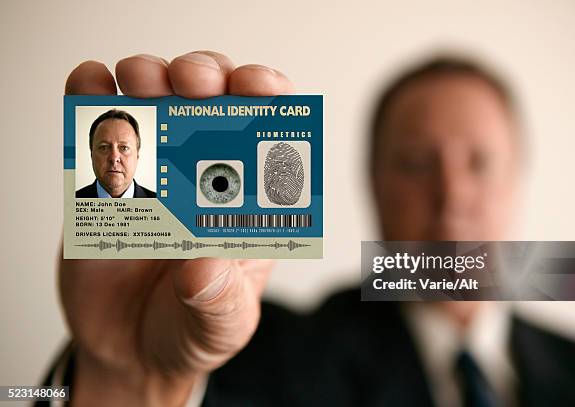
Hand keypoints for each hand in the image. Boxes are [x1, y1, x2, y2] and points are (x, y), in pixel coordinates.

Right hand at [61, 51, 293, 406]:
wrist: (129, 353)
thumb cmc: (190, 332)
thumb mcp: (219, 326)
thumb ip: (218, 299)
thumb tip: (203, 264)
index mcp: (247, 203)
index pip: (268, 133)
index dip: (268, 98)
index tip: (256, 87)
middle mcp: (204, 176)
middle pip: (213, 100)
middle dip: (206, 76)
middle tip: (193, 82)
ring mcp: (153, 173)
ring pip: (156, 100)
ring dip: (151, 77)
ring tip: (141, 83)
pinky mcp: (103, 182)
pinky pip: (96, 126)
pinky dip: (92, 96)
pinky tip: (93, 89)